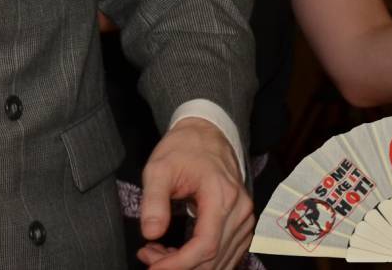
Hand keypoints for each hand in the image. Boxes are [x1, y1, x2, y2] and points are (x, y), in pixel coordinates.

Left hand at [137, 118, 252, 269]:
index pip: (206, 245)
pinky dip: (200, 260)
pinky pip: (224, 253)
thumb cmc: (183, 148)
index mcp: (222, 196)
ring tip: (156, 252)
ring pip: (220, 260)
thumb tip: (150, 233)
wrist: (207, 135)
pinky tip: (175, 252)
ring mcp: (244, 220)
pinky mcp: (241, 224)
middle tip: (148, 256)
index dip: (179, 263)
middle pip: (213, 258)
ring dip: (188, 265)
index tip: (153, 267)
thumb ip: (154, 200)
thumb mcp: (159, 167)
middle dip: (178, 265)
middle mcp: (240, 212)